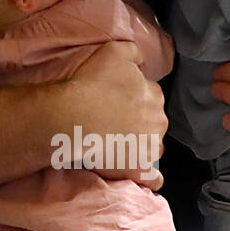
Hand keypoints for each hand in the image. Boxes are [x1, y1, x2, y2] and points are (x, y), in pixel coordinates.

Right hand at [67, 41, 166, 188]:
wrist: (71, 117)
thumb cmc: (90, 85)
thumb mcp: (114, 52)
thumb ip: (134, 52)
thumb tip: (142, 60)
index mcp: (155, 96)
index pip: (151, 96)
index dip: (135, 98)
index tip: (118, 102)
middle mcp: (158, 122)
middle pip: (153, 122)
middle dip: (140, 122)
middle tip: (115, 122)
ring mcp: (149, 148)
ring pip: (153, 146)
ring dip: (142, 146)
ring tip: (119, 145)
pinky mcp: (138, 169)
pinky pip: (153, 178)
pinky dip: (150, 178)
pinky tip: (144, 176)